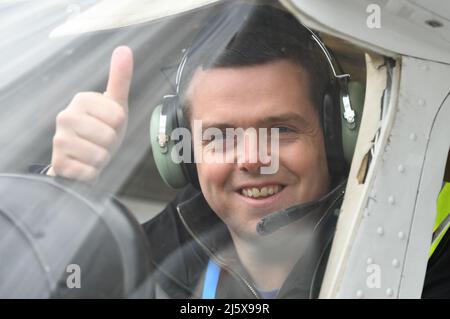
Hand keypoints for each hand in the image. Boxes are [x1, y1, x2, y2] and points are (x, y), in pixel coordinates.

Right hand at [47, 46, 133, 181]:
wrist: (82, 160)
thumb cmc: (101, 130)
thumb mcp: (115, 105)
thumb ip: (120, 79)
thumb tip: (124, 49)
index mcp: (81, 100)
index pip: (118, 116)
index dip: (118, 126)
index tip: (108, 125)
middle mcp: (65, 116)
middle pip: (110, 136)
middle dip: (110, 144)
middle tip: (100, 142)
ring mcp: (59, 140)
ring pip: (100, 155)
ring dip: (102, 159)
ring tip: (92, 153)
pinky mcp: (59, 163)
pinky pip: (90, 171)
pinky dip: (92, 172)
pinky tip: (84, 165)